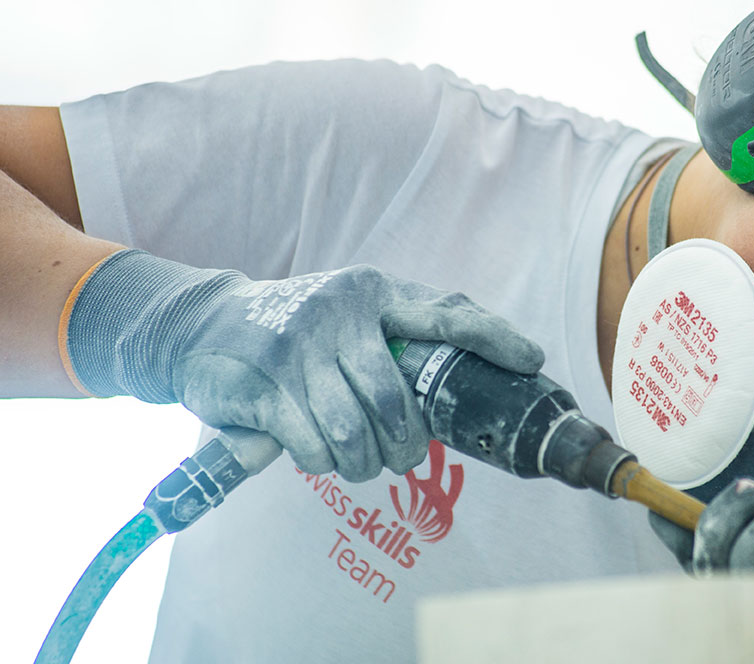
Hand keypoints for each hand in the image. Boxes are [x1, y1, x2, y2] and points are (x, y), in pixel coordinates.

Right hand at [62, 250, 544, 480]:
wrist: (204, 324)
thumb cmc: (300, 327)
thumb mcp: (354, 312)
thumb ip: (405, 330)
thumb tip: (482, 363)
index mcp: (375, 292)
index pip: (446, 314)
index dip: (493, 338)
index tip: (532, 361)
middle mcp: (340, 313)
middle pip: (395, 401)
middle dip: (403, 446)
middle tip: (399, 459)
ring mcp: (297, 348)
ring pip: (352, 430)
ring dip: (361, 461)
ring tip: (359, 462)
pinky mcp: (261, 385)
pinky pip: (311, 446)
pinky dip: (320, 462)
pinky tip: (316, 452)